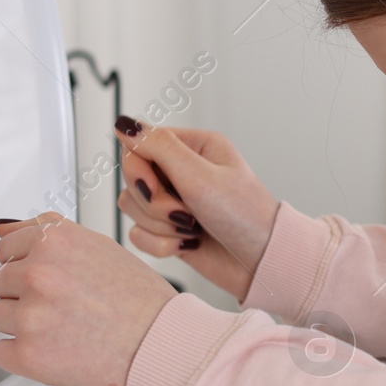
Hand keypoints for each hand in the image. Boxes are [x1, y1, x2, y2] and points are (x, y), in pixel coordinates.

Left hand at [0, 213, 176, 385]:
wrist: (163, 346)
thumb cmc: (141, 302)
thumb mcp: (99, 248)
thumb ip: (48, 234)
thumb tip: (3, 229)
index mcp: (55, 241)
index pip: (6, 247)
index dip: (28, 265)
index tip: (48, 279)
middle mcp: (38, 273)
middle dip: (25, 294)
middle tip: (65, 306)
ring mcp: (30, 315)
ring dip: (24, 324)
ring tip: (65, 327)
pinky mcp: (27, 354)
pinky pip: (1, 351)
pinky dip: (24, 355)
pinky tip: (57, 349)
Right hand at [113, 117, 280, 301]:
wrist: (262, 263)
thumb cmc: (244, 216)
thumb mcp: (200, 176)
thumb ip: (158, 147)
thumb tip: (123, 122)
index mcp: (194, 147)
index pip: (139, 146)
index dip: (138, 170)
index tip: (156, 188)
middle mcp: (182, 170)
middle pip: (132, 177)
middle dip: (154, 203)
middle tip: (186, 214)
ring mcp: (175, 201)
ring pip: (132, 206)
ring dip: (159, 225)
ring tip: (192, 229)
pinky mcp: (169, 230)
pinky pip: (138, 234)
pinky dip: (160, 244)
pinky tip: (188, 245)